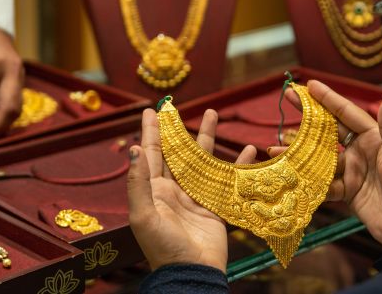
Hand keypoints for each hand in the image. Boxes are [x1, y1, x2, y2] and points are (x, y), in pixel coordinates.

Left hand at [128, 108, 256, 271]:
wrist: (191, 273)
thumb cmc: (162, 247)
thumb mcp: (143, 215)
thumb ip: (138, 182)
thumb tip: (133, 149)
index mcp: (154, 190)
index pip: (151, 153)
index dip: (151, 131)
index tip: (151, 110)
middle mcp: (174, 189)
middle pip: (178, 151)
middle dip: (179, 129)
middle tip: (179, 108)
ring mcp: (196, 196)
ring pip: (202, 159)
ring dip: (207, 137)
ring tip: (213, 114)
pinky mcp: (216, 205)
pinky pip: (226, 178)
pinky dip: (237, 163)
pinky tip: (247, 150)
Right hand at [270, 80, 381, 248]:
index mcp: (373, 138)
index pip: (346, 112)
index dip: (328, 98)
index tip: (309, 84)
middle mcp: (359, 150)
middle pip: (328, 129)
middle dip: (307, 115)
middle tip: (286, 98)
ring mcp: (350, 170)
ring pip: (319, 156)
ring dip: (298, 151)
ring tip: (274, 145)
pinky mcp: (345, 191)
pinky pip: (321, 182)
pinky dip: (304, 178)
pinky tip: (287, 174)